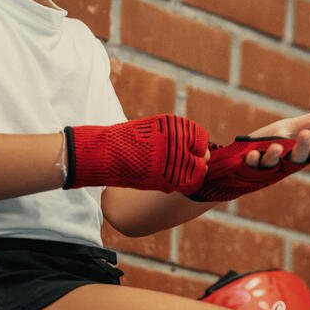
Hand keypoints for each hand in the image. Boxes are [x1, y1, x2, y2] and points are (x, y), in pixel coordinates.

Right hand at [64, 114, 208, 193]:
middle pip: (203, 156)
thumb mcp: (154, 130)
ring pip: (199, 172)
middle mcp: (176, 139)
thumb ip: (175, 138)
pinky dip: (185, 185)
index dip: (198, 149)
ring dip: (193, 175)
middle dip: (198, 163)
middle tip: (189, 168)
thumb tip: (197, 153)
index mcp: (173, 125)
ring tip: (180, 176)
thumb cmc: (128, 141)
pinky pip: (187, 184)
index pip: (202, 139)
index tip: (193, 154)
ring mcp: (171, 158)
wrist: (106, 152)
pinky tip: (173, 183)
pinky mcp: (165, 176)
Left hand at [242, 108, 309, 167]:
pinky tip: (252, 153)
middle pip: (297, 157)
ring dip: (274, 155)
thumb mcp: (293, 127)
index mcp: (299, 152)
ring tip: (276, 145)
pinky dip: (253, 160)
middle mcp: (286, 162)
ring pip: (273, 163)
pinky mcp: (251, 167)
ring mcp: (268, 166)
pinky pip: (252, 164)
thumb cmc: (275, 138)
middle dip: (302, 146)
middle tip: (306, 133)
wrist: (247, 150)